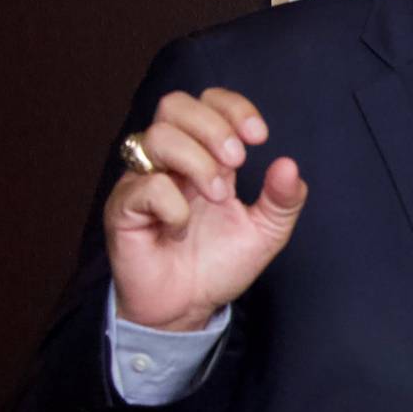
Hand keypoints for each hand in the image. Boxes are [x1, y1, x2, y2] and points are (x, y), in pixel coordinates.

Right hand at [105, 88, 308, 331]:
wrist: (186, 309)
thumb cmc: (218, 265)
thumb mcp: (265, 232)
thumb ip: (283, 200)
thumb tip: (289, 164)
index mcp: (204, 156)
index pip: (207, 102)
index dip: (232, 107)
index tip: (259, 136)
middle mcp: (170, 161)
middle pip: (174, 104)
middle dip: (213, 127)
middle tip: (237, 163)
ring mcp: (142, 181)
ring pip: (157, 136)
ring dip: (196, 162)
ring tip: (217, 197)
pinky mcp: (123, 209)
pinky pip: (144, 186)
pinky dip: (172, 204)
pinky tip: (181, 228)